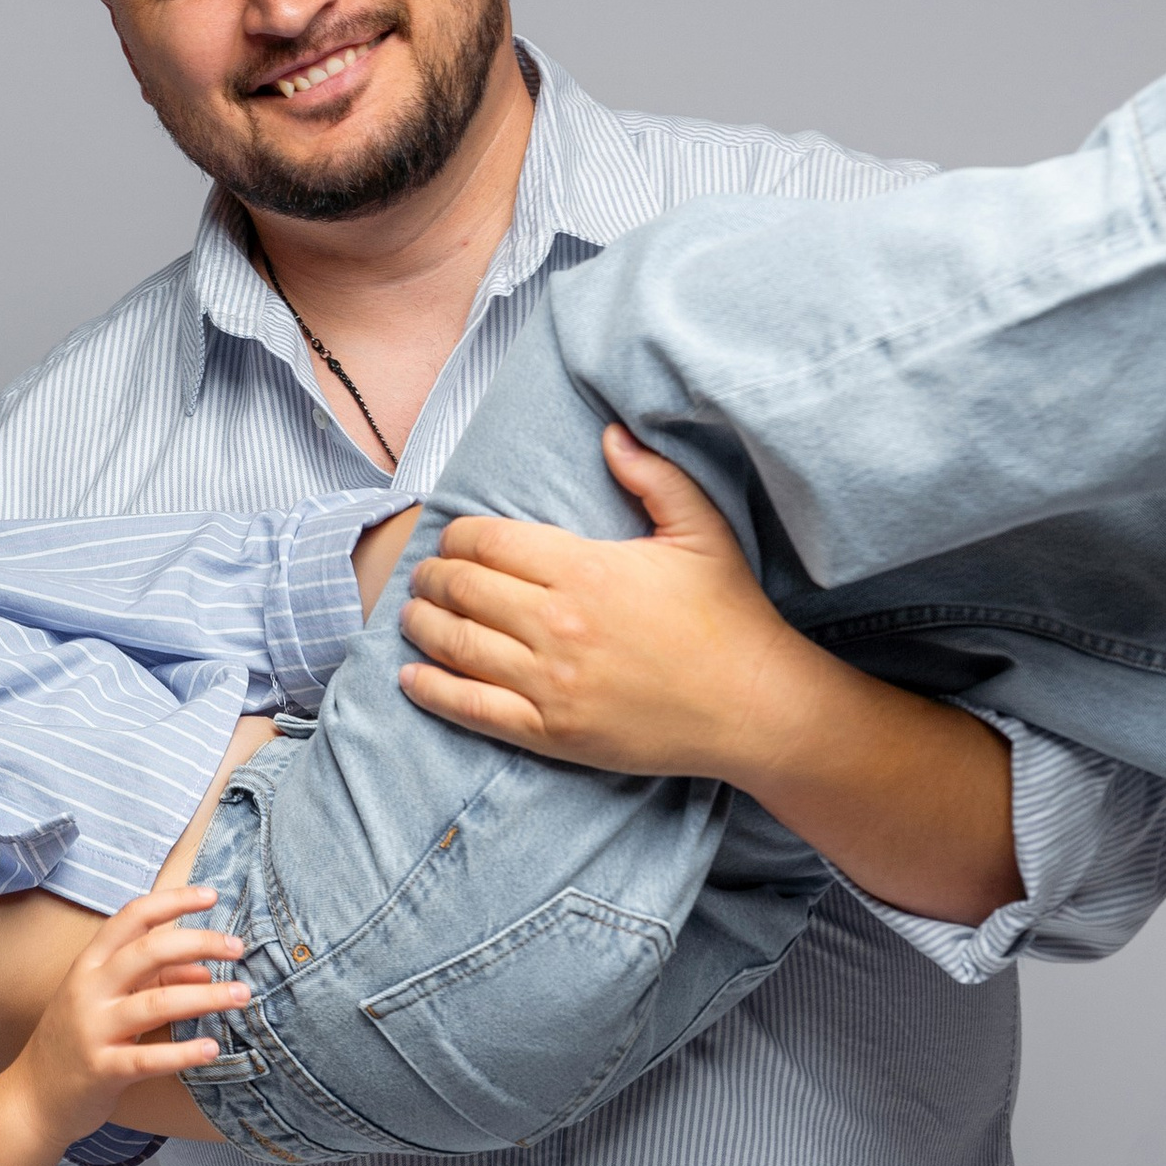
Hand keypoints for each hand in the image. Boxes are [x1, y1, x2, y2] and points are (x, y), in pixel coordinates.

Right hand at [3, 885, 249, 1146]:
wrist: (33, 1098)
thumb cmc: (77, 1042)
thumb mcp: (108, 1002)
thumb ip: (154, 980)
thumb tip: (205, 969)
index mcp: (89, 965)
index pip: (132, 917)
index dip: (172, 901)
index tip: (212, 895)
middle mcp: (88, 990)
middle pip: (148, 952)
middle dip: (199, 943)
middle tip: (239, 947)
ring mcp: (93, 1030)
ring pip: (156, 1003)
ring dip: (205, 997)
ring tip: (242, 995)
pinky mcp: (101, 1070)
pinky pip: (148, 1059)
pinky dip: (183, 1053)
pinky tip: (213, 1049)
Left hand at [396, 429, 817, 786]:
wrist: (753, 706)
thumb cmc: (729, 617)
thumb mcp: (702, 531)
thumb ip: (654, 476)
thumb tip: (611, 433)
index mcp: (586, 570)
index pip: (489, 542)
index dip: (458, 537)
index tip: (453, 539)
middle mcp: (559, 625)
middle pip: (463, 589)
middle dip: (432, 578)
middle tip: (425, 576)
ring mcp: (550, 683)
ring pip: (456, 645)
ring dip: (422, 625)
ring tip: (413, 615)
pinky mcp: (551, 732)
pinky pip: (471, 708)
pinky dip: (431, 690)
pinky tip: (412, 677)